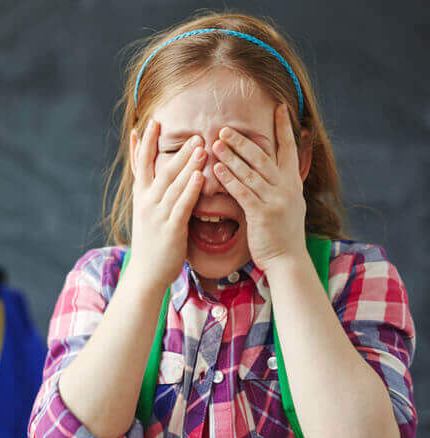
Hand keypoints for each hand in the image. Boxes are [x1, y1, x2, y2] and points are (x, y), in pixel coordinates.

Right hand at [128, 119, 205, 287]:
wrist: (146, 273)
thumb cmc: (152, 242)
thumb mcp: (148, 213)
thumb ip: (156, 193)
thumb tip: (164, 175)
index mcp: (141, 196)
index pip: (142, 164)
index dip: (145, 143)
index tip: (151, 122)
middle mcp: (147, 202)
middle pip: (161, 169)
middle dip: (176, 149)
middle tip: (192, 132)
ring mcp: (157, 215)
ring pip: (173, 184)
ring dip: (186, 163)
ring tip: (200, 145)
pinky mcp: (170, 228)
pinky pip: (182, 204)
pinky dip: (190, 189)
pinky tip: (199, 176)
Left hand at [212, 103, 307, 272]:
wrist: (288, 259)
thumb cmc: (282, 232)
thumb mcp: (288, 202)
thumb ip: (281, 183)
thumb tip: (276, 165)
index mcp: (293, 182)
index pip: (289, 149)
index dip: (284, 128)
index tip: (279, 107)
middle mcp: (287, 188)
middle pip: (264, 157)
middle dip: (243, 141)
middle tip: (224, 127)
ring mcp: (276, 200)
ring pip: (251, 172)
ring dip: (231, 156)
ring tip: (214, 143)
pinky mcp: (263, 214)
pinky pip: (243, 192)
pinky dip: (230, 179)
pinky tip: (217, 169)